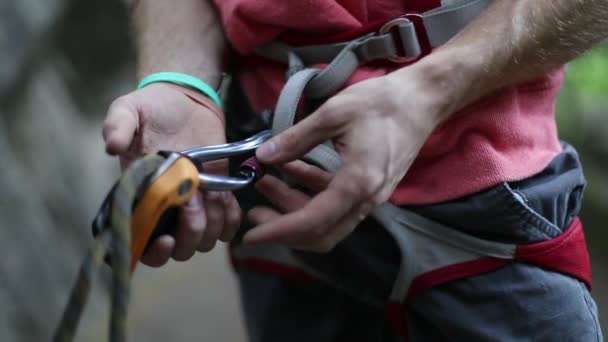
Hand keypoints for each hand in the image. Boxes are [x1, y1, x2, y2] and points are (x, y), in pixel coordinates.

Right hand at [102, 82, 241, 265]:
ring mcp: (194, 205)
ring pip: (206, 241)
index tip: (167, 239)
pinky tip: (226, 198)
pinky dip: (231, 218)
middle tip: (192, 199)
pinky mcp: (218, 195)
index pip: (143, 244)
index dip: (155, 253)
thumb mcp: (127, 110)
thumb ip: (116, 126)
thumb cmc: (152, 108)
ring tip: (209, 194)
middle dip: (190, 232)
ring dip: (212, 223)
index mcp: (140, 197)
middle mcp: (167, 209)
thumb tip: (112, 147)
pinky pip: (228, 224)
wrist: (184, 100)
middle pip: (181, 250)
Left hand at [243, 67, 445, 251]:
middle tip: (254, 211)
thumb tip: (262, 157)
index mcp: (357, 183)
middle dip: (284, 227)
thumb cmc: (381, 102)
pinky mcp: (371, 188)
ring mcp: (371, 196)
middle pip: (320, 233)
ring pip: (327, 220)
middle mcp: (366, 199)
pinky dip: (312, 193)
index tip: (249, 235)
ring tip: (266, 182)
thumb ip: (295, 139)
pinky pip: (337, 203)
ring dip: (295, 207)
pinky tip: (292, 170)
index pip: (312, 222)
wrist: (423, 99)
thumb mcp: (332, 113)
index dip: (278, 231)